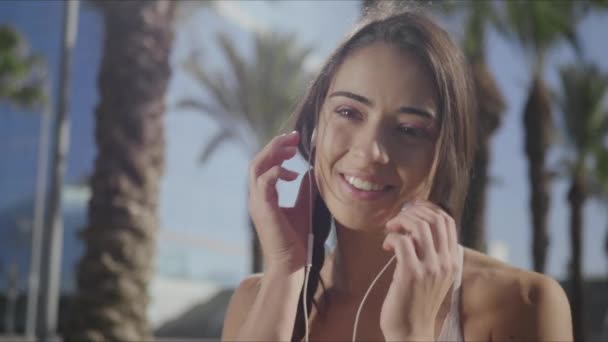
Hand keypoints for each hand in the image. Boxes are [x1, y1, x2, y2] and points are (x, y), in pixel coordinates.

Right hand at [248, 131, 315, 273]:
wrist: (293, 265)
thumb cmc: (297, 240)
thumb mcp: (304, 207)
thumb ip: (304, 190)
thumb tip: (309, 171)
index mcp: (264, 196)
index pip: (265, 166)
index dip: (278, 150)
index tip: (295, 142)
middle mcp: (257, 197)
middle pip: (258, 161)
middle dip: (275, 146)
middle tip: (293, 138)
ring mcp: (257, 203)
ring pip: (256, 167)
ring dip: (273, 153)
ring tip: (291, 149)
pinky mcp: (263, 209)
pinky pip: (264, 181)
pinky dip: (277, 172)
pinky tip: (292, 173)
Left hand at [379, 200, 458, 340]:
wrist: (411, 332)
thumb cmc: (416, 302)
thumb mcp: (433, 276)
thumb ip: (431, 253)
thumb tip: (416, 225)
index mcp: (452, 261)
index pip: (447, 221)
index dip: (427, 208)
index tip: (411, 209)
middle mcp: (445, 262)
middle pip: (434, 218)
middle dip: (411, 212)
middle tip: (396, 221)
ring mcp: (430, 268)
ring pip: (418, 225)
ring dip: (400, 221)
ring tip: (390, 230)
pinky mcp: (411, 273)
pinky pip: (402, 240)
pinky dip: (390, 237)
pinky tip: (386, 247)